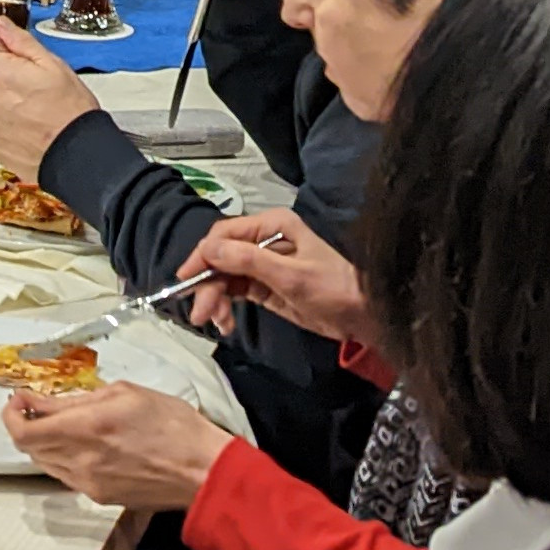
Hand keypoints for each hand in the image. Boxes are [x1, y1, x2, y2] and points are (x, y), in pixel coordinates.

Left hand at [0, 14, 95, 176]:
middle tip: (44, 99)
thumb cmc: (71, 111)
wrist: (77, 153)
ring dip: (15, 111)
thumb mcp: (53, 65)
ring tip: (41, 119)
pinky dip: (14, 132)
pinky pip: (1, 132)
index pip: (2, 58)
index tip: (38, 77)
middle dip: (17, 88)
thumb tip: (2, 25)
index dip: (23, 66)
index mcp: (2, 73)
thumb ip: (22, 42)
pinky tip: (34, 134)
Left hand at [0, 382, 235, 511]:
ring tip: (58, 424)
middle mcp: (80, 460)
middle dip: (25, 425)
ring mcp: (88, 483)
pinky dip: (62, 458)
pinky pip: (66, 476)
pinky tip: (80, 444)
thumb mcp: (125, 394)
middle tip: (34, 407)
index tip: (18, 400)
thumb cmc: (174, 427)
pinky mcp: (99, 497)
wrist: (202, 470)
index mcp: (86, 428)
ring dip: (43, 442)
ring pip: (45, 463)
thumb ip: (79, 400)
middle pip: (29, 448)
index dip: (12, 415)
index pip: (24, 430)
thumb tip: (45, 403)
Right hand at [181, 209, 375, 345]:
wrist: (362, 316)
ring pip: (224, 276)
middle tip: (200, 313)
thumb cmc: (333, 289)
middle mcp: (264, 240)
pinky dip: (225, 305)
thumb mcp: (291, 276)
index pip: (224, 235)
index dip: (202, 256)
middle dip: (208, 285)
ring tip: (217, 323)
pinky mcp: (265, 285)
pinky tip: (225, 322)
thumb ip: (248, 261)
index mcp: (272, 226)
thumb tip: (208, 249)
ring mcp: (264, 264)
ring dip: (215, 298)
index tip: (186, 279)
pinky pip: (235, 291)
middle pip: (220, 258)